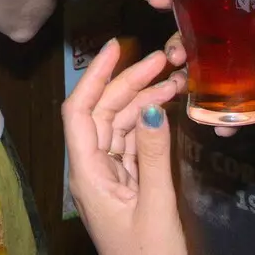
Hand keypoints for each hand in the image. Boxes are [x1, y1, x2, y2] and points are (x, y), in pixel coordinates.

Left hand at [61, 40, 188, 254]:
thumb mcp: (156, 206)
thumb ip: (155, 156)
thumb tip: (155, 108)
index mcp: (87, 175)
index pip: (80, 112)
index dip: (94, 76)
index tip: (115, 47)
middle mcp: (93, 171)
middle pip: (104, 113)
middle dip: (129, 82)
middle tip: (163, 59)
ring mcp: (110, 178)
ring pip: (121, 126)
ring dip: (145, 101)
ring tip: (175, 81)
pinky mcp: (129, 186)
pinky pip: (134, 145)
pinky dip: (151, 124)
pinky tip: (168, 108)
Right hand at [163, 18, 254, 140]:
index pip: (223, 17)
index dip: (197, 15)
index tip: (172, 13)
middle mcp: (248, 53)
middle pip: (208, 48)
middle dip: (185, 51)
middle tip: (174, 59)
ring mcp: (249, 82)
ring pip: (212, 80)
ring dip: (192, 84)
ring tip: (179, 91)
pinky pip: (231, 115)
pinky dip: (220, 121)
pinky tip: (214, 126)